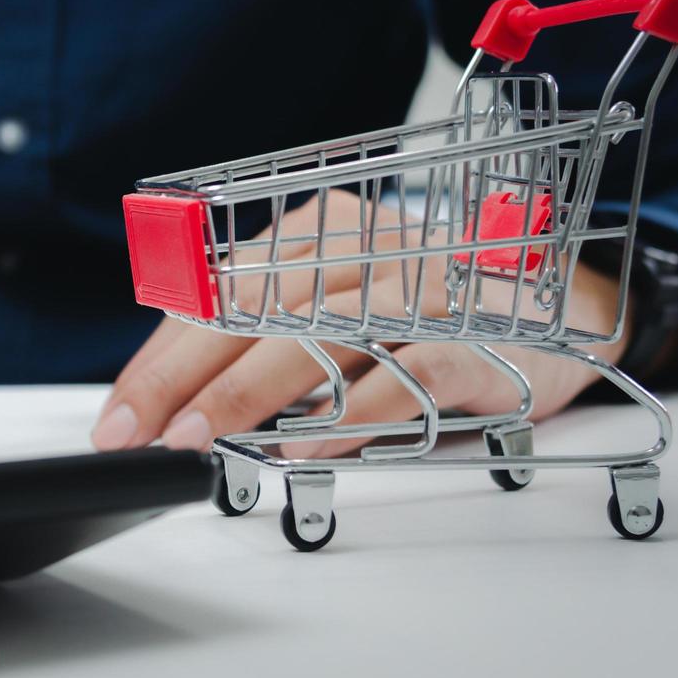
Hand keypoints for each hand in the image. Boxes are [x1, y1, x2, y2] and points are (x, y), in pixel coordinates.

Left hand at [93, 191, 627, 455]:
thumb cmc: (430, 310)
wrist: (557, 306)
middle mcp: (362, 249)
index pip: (216, 294)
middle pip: (250, 312)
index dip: (160, 358)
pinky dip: (347, 413)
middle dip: (180, 381)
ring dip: (245, 398)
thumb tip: (178, 393)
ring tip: (198, 442)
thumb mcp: (341, 300)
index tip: (120, 414)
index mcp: (319, 231)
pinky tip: (301, 446)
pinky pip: (397, 375)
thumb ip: (269, 331)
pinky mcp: (466, 336)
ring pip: (312, 337)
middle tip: (138, 435)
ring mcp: (416, 289)